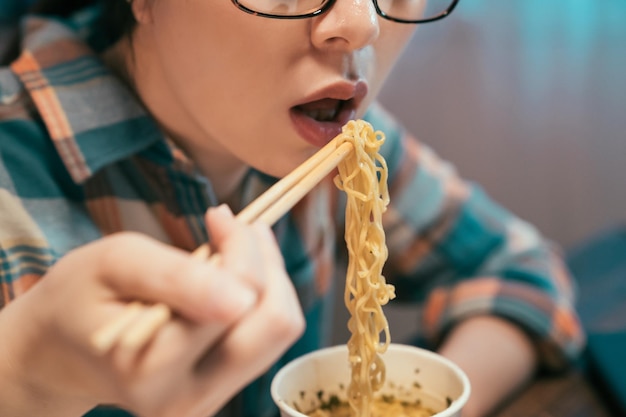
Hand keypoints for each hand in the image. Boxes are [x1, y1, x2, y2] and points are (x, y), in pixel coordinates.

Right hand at [0, 205, 304, 416]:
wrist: (60, 350)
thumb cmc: (82, 296)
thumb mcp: (116, 264)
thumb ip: (176, 277)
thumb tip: (242, 296)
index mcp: (153, 369)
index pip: (240, 296)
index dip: (241, 245)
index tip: (218, 215)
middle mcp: (187, 399)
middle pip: (276, 323)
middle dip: (267, 264)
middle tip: (239, 229)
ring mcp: (207, 402)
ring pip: (280, 331)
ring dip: (268, 280)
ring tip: (235, 249)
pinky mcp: (219, 394)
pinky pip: (267, 340)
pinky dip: (260, 300)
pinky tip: (231, 279)